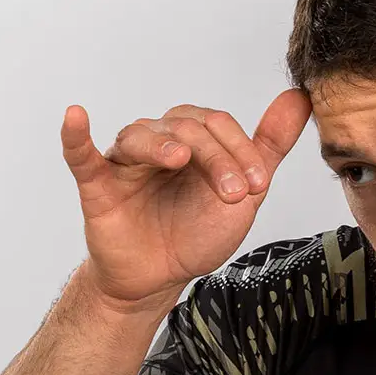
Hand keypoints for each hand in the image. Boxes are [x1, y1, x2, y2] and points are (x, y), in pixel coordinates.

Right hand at [59, 89, 311, 311]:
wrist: (161, 276)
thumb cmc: (195, 231)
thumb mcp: (243, 192)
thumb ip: (268, 147)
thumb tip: (299, 98)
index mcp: (192, 141)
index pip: (216, 125)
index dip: (240, 150)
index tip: (258, 184)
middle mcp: (158, 142)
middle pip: (184, 127)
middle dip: (215, 157)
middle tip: (233, 192)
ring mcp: (127, 162)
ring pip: (141, 135)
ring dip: (161, 144)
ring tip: (178, 159)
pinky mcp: (98, 186)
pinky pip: (82, 156)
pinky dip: (76, 136)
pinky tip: (76, 116)